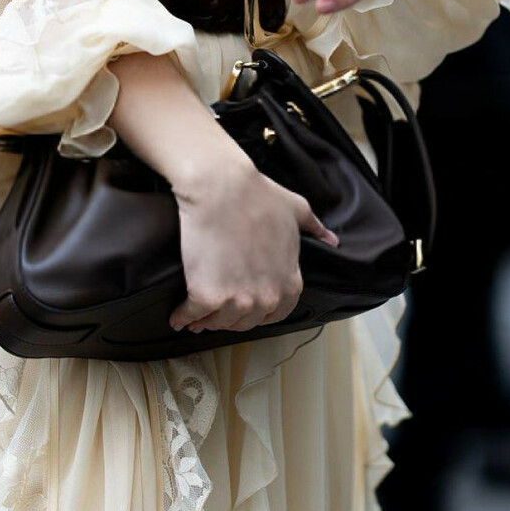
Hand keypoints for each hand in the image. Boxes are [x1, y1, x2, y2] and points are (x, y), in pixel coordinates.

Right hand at [169, 148, 338, 333]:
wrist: (221, 187)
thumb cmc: (256, 194)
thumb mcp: (295, 209)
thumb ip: (314, 227)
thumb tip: (332, 239)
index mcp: (289, 283)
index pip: (276, 314)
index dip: (259, 311)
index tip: (245, 305)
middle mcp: (266, 298)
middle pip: (246, 322)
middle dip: (231, 318)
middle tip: (217, 309)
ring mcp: (236, 300)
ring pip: (219, 322)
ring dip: (206, 321)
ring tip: (196, 317)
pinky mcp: (206, 297)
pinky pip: (191, 316)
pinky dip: (182, 317)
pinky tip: (177, 316)